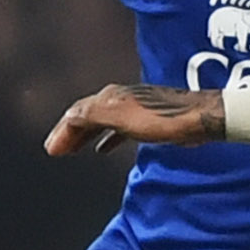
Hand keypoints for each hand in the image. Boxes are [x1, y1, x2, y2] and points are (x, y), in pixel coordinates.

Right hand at [49, 83, 217, 155]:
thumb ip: (93, 116)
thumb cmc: (163, 119)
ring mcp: (132, 109)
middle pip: (86, 116)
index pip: (77, 114)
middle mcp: (118, 99)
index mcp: (109, 98)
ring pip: (100, 122)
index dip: (62, 131)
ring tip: (73, 149)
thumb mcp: (121, 117)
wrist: (197, 118)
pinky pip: (117, 129)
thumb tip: (69, 117)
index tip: (52, 149)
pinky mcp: (145, 120)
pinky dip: (106, 138)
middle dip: (70, 133)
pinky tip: (104, 149)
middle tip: (56, 150)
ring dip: (84, 135)